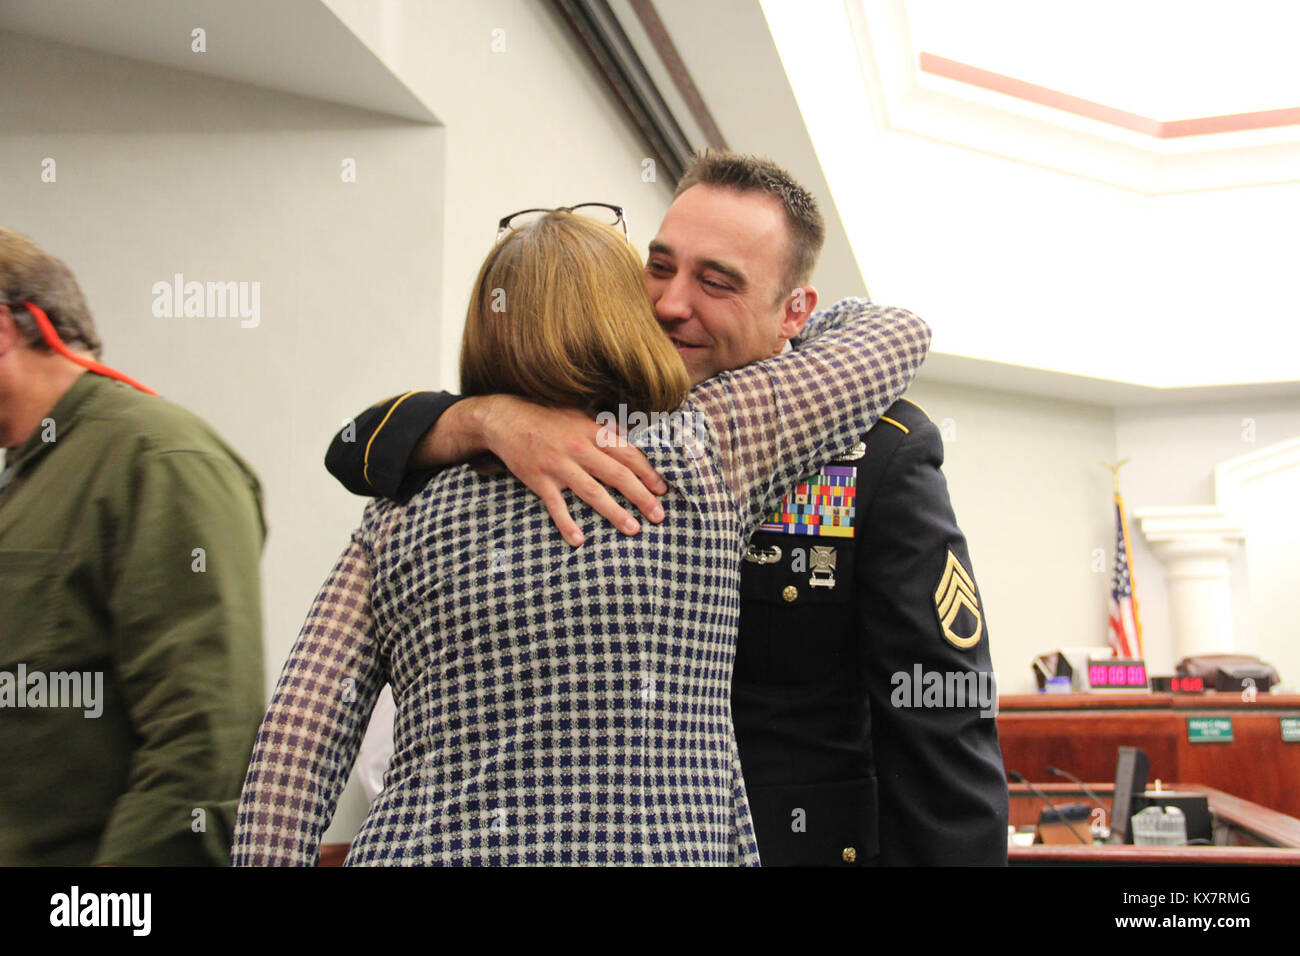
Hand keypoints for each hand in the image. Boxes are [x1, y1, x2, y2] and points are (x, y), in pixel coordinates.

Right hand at [474, 395, 667, 546]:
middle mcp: (579, 448)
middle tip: (659, 516)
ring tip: (633, 529)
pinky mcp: (539, 480)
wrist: (505, 418)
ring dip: (615, 512)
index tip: (662, 489)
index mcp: (592, 432)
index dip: (647, 472)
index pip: (627, 454)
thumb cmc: (547, 417)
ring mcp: (558, 465)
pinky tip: (579, 541)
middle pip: (617, 475)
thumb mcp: (579, 415)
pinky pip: (556, 506)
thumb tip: (633, 440)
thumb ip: (605, 429)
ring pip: (592, 492)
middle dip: (641, 496)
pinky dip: (566, 524)